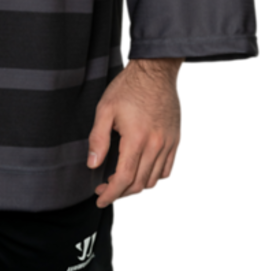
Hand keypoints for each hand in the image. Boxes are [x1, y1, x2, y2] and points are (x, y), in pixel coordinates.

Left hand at [87, 58, 184, 208]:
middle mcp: (156, 145)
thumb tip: (92, 164)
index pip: (124, 179)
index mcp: (136, 139)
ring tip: (123, 182)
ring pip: (155, 181)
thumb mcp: (106, 108)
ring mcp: (170, 144)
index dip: (111, 194)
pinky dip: (157, 179)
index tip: (101, 199)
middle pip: (140, 184)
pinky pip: (170, 171)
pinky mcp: (178, 141)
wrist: (155, 71)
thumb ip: (98, 138)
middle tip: (107, 190)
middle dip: (121, 194)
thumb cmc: (128, 87)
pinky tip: (144, 173)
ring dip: (138, 188)